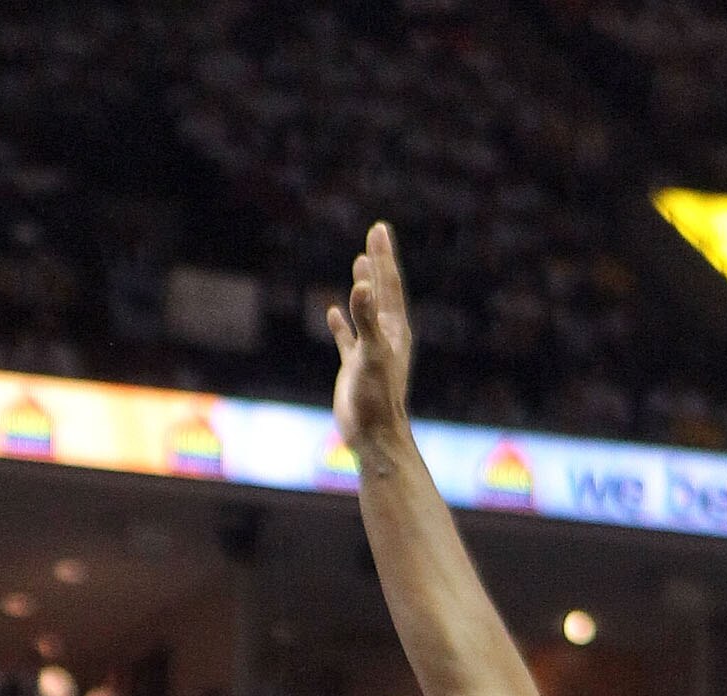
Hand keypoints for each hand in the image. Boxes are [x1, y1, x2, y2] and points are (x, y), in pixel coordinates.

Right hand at [329, 222, 413, 453]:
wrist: (373, 435)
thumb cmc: (377, 396)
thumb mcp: (372, 353)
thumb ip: (366, 319)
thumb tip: (360, 286)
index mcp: (394, 327)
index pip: (388, 283)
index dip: (382, 256)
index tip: (378, 230)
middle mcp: (385, 334)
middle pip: (381, 290)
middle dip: (377, 263)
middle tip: (375, 235)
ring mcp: (369, 349)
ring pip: (365, 310)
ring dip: (363, 286)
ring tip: (359, 262)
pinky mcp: (354, 367)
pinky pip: (347, 338)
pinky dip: (340, 323)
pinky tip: (332, 312)